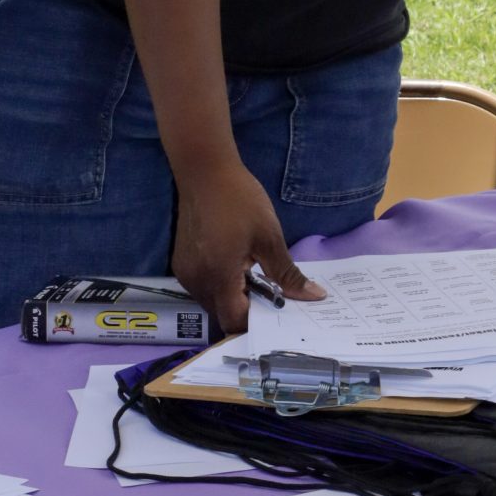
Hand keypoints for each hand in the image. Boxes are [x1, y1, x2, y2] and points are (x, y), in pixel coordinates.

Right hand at [171, 161, 328, 336]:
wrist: (205, 172)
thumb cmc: (241, 201)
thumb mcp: (270, 237)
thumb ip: (288, 274)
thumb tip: (314, 297)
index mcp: (218, 277)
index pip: (235, 321)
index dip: (257, 323)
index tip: (278, 312)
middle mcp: (196, 282)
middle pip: (222, 314)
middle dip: (247, 311)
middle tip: (272, 294)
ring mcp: (185, 273)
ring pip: (212, 301)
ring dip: (233, 297)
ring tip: (255, 277)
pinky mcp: (181, 264)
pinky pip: (203, 287)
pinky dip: (221, 285)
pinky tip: (237, 266)